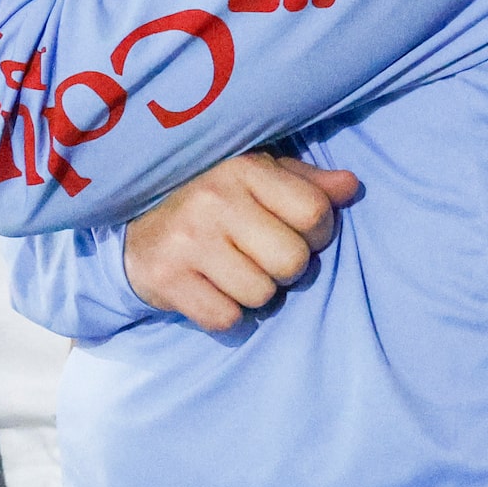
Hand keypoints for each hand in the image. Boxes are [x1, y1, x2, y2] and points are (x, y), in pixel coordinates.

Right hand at [125, 153, 361, 331]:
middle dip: (282, 269)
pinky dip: (224, 314)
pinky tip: (210, 290)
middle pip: (292, 260)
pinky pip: (226, 318)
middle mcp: (213, 199)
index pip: (315, 213)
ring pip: (261, 294)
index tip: (289, 232)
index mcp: (242, 169)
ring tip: (231, 273)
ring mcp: (187, 239)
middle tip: (257, 257)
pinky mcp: (167, 277)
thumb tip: (351, 187)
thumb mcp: (257, 183)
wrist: (136, 233)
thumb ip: (306, 185)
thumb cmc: (214, 206)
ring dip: (252, 293)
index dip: (315, 233)